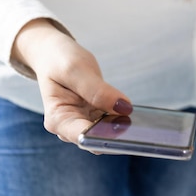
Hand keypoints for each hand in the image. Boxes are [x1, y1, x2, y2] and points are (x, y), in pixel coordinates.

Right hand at [11, 19, 132, 143]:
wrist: (54, 55)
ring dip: (124, 127)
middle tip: (141, 125)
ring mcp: (84, 124)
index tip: (126, 128)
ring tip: (141, 119)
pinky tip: (134, 113)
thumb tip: (124, 108)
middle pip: (98, 140)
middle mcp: (69, 128)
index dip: (106, 137)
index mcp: (58, 120)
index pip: (84, 137)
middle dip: (119, 134)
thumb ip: (98, 90)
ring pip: (109, 134)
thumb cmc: (59, 61)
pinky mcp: (96, 118)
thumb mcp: (75, 69)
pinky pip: (113, 122)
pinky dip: (123, 118)